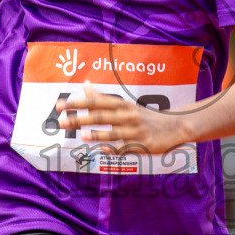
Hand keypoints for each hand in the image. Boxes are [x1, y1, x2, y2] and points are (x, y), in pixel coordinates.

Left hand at [58, 81, 191, 156]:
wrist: (175, 126)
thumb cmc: (144, 116)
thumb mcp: (125, 104)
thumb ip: (103, 97)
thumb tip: (85, 83)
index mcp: (121, 105)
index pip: (96, 101)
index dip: (77, 103)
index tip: (60, 106)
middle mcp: (128, 115)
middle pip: (101, 115)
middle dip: (80, 118)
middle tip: (61, 121)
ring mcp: (136, 130)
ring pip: (114, 132)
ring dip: (98, 133)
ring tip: (83, 135)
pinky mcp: (144, 144)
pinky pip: (127, 148)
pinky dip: (115, 149)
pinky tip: (104, 151)